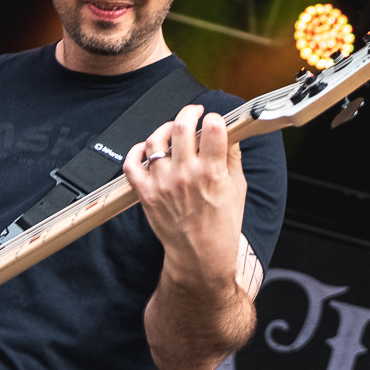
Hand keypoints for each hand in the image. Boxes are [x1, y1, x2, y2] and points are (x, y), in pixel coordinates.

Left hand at [125, 104, 246, 286]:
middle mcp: (185, 175)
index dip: (215, 119)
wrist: (200, 256)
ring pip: (155, 140)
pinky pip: (131, 163)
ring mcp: (162, 183)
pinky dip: (136, 151)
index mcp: (212, 173)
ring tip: (173, 131)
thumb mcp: (238, 189)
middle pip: (181, 126)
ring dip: (165, 129)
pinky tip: (146, 148)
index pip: (212, 128)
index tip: (215, 121)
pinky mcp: (145, 193)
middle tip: (194, 114)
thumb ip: (232, 158)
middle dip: (189, 112)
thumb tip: (230, 133)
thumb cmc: (221, 226)